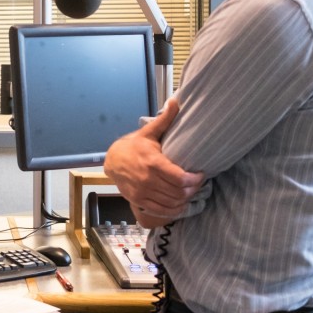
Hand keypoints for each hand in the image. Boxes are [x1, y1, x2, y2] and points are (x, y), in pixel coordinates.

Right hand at [104, 98, 203, 221]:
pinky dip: (174, 210)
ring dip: (184, 200)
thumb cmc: (134, 146)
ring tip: (189, 192)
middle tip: (196, 184)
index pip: (180, 178)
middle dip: (192, 189)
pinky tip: (179, 204)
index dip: (195, 179)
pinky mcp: (138, 201)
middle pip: (178, 192)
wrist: (112, 160)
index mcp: (153, 162)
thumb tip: (176, 101)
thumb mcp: (149, 132)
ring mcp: (142, 192)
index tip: (200, 174)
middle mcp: (147, 179)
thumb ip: (165, 119)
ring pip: (171, 203)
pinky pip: (161, 211)